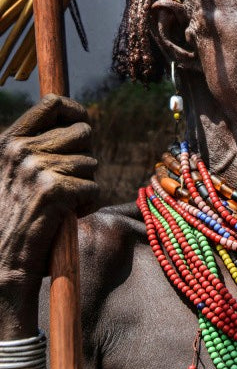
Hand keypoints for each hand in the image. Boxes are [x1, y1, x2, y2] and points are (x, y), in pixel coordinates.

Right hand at [0, 94, 97, 337]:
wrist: (0, 264)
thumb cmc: (14, 220)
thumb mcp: (15, 176)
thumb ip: (39, 150)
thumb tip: (82, 127)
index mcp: (8, 142)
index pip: (52, 105)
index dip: (77, 111)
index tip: (84, 125)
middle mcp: (19, 149)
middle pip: (82, 133)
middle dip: (85, 158)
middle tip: (69, 183)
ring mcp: (35, 168)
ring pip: (91, 164)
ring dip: (85, 187)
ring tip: (60, 206)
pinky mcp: (53, 190)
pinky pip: (94, 189)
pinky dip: (87, 206)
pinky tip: (64, 219)